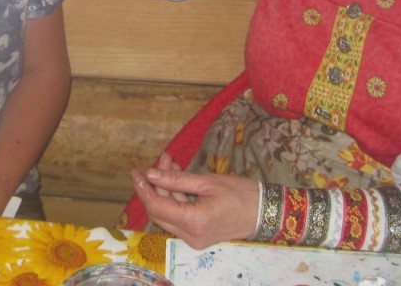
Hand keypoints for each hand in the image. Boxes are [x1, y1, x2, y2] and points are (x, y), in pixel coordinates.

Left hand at [130, 165, 260, 249]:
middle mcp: (190, 235)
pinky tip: (178, 177)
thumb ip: (176, 179)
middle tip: (161, 161)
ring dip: (166, 189)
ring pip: (168, 213)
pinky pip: (178, 216)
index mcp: (193, 222)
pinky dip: (176, 197)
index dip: (143, 188)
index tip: (136, 171)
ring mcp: (193, 238)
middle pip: (159, 211)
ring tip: (171, 163)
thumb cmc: (240, 194)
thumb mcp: (207, 181)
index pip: (157, 207)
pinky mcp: (197, 235)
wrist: (264, 213)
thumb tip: (150, 174)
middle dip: (155, 186)